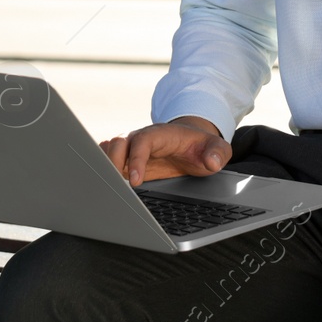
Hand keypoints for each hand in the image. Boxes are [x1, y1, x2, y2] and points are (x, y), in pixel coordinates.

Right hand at [98, 115, 229, 186]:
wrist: (192, 144)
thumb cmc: (201, 147)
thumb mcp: (216, 149)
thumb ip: (218, 153)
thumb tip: (212, 162)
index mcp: (162, 134)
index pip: (143, 141)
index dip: (136, 159)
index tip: (135, 181)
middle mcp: (142, 138)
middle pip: (118, 142)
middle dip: (112, 162)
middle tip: (115, 186)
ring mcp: (132, 148)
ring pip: (108, 149)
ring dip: (104, 165)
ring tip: (108, 187)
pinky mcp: (126, 159)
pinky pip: (107, 159)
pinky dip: (102, 169)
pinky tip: (107, 186)